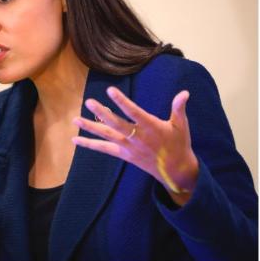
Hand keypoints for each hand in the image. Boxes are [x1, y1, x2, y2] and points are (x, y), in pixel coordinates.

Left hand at [73, 86, 198, 204]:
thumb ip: (178, 108)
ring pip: (107, 136)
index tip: (110, 90)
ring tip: (75, 119)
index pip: (134, 112)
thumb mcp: (181, 125)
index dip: (122, 102)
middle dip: (102, 114)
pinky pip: (104, 149)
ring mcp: (129, 147)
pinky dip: (89, 144)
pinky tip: (75, 140)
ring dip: (90, 127)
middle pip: (116, 124)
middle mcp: (137, 137)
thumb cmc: (178, 144)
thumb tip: (184, 93)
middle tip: (88, 102)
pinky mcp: (124, 154)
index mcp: (151, 127)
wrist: (176, 170)